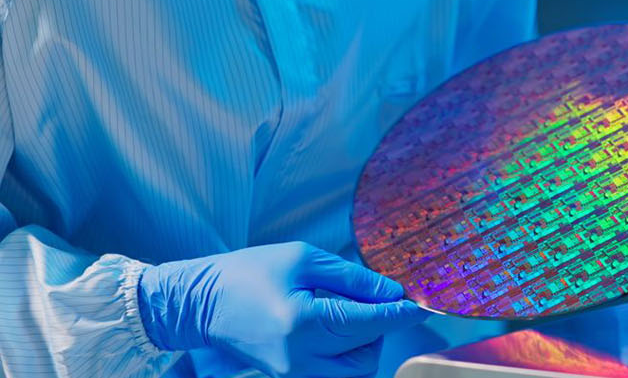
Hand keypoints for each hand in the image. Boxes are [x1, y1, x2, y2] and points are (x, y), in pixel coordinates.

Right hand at [137, 242, 425, 376]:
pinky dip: (348, 357)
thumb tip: (393, 293)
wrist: (204, 302)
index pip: (368, 322)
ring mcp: (295, 375)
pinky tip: (338, 331)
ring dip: (366, 345)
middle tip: (372, 300)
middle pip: (368, 353)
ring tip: (349, 315)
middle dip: (380, 328)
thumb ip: (353, 279)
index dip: (400, 313)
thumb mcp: (304, 260)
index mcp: (302, 323)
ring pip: (356, 371)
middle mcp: (301, 358)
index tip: (423, 304)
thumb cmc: (250, 272)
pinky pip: (337, 375)